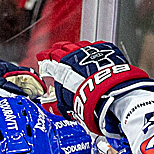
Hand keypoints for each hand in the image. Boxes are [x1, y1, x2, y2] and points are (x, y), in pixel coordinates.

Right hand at [36, 40, 153, 134]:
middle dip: (58, 49)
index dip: (44, 58)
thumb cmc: (89, 99)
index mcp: (63, 66)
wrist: (112, 94)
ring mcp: (92, 52)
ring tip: (74, 51)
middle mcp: (76, 55)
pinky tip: (94, 55)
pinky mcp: (107, 51)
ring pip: (81, 45)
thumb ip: (59, 104)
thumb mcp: (68, 106)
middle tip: (55, 50)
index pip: (49, 58)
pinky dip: (94, 51)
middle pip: (64, 47)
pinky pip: (98, 48)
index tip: (42, 58)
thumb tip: (53, 107)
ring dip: (76, 48)